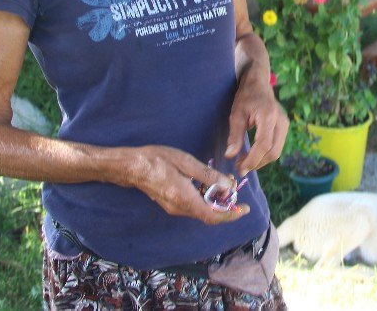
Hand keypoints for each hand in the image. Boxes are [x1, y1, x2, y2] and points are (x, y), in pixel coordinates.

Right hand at [129, 145, 249, 223]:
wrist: (131, 166)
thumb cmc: (157, 160)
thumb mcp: (186, 163)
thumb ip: (208, 175)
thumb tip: (228, 186)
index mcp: (184, 199)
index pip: (213, 216)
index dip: (231, 215)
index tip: (245, 209)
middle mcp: (180, 208)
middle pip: (209, 215)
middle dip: (226, 205)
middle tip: (235, 187)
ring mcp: (174, 208)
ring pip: (201, 210)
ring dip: (216, 201)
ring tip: (224, 182)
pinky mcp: (171, 204)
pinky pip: (193, 206)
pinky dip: (205, 198)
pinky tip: (208, 184)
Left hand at [225, 61, 288, 176]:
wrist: (259, 83)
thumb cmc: (246, 96)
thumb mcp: (236, 114)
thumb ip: (234, 135)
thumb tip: (230, 155)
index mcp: (269, 116)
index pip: (263, 144)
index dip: (252, 159)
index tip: (240, 168)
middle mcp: (281, 121)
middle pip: (273, 151)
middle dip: (256, 163)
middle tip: (240, 167)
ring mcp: (285, 124)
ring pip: (276, 151)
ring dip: (261, 161)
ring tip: (244, 162)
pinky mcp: (284, 127)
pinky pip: (277, 146)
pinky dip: (265, 154)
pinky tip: (252, 154)